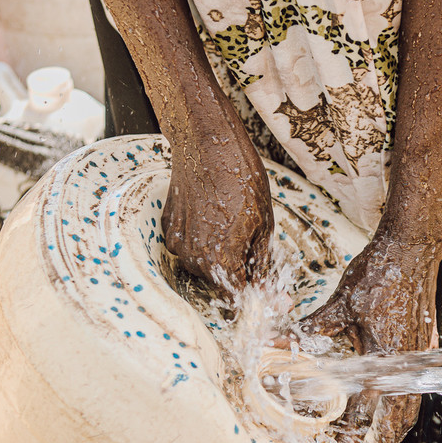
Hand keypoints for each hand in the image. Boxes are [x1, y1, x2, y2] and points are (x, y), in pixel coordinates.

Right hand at [163, 119, 274, 296]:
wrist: (207, 143)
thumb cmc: (240, 178)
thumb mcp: (264, 227)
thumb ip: (262, 267)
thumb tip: (272, 297)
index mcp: (219, 261)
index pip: (237, 299)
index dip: (257, 298)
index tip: (273, 297)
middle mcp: (193, 258)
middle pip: (219, 282)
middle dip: (238, 272)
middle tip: (254, 244)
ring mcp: (177, 242)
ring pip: (203, 264)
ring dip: (220, 255)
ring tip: (233, 222)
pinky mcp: (168, 227)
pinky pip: (189, 245)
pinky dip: (204, 238)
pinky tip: (215, 214)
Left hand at [298, 234, 441, 442]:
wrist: (415, 248)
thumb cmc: (381, 272)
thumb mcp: (340, 304)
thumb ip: (307, 330)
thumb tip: (271, 343)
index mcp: (385, 363)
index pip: (365, 421)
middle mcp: (406, 370)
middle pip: (391, 431)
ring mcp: (417, 363)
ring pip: (405, 417)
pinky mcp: (421, 354)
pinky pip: (409, 398)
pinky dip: (396, 419)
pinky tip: (383, 424)